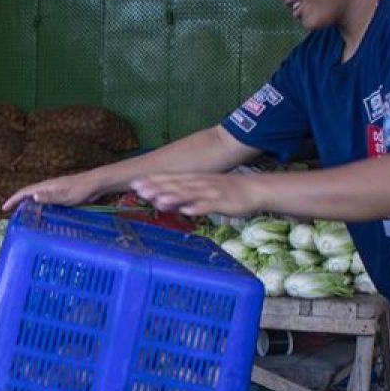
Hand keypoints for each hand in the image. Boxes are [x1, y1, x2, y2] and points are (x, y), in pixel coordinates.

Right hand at [2, 171, 99, 211]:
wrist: (95, 184)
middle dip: (18, 203)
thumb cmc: (80, 189)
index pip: (24, 192)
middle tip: (11, 215)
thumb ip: (49, 196)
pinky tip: (42, 216)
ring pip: (37, 198)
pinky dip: (40, 208)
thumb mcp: (65, 195)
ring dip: (29, 206)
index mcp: (45, 186)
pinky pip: (45, 202)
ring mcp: (54, 191)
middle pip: (28, 194)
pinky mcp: (61, 195)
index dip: (13, 199)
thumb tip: (32, 196)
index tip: (4, 208)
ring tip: (23, 217)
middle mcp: (47, 188)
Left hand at [130, 172, 262, 216]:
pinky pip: (209, 206)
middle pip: (175, 185)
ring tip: (157, 200)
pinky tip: (187, 212)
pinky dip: (198, 208)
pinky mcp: (223, 202)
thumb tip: (162, 201)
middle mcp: (199, 183)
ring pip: (189, 194)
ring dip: (173, 197)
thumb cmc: (226, 192)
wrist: (255, 190)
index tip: (134, 183)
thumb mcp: (202, 191)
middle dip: (157, 187)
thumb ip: (183, 196)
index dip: (152, 181)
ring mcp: (211, 192)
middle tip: (138, 190)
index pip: (170, 178)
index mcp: (194, 179)